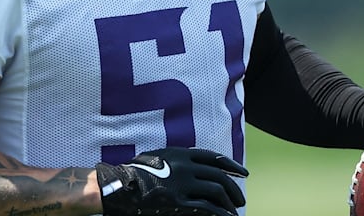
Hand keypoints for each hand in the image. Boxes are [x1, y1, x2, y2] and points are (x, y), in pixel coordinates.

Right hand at [96, 147, 248, 215]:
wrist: (119, 186)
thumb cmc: (135, 172)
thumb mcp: (158, 157)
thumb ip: (177, 159)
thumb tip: (193, 164)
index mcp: (181, 153)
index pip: (214, 157)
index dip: (232, 165)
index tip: (243, 173)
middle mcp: (185, 166)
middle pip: (219, 176)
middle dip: (234, 188)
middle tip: (241, 198)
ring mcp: (183, 184)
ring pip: (217, 191)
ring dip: (229, 202)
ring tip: (234, 210)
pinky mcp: (178, 202)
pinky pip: (207, 208)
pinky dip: (220, 213)